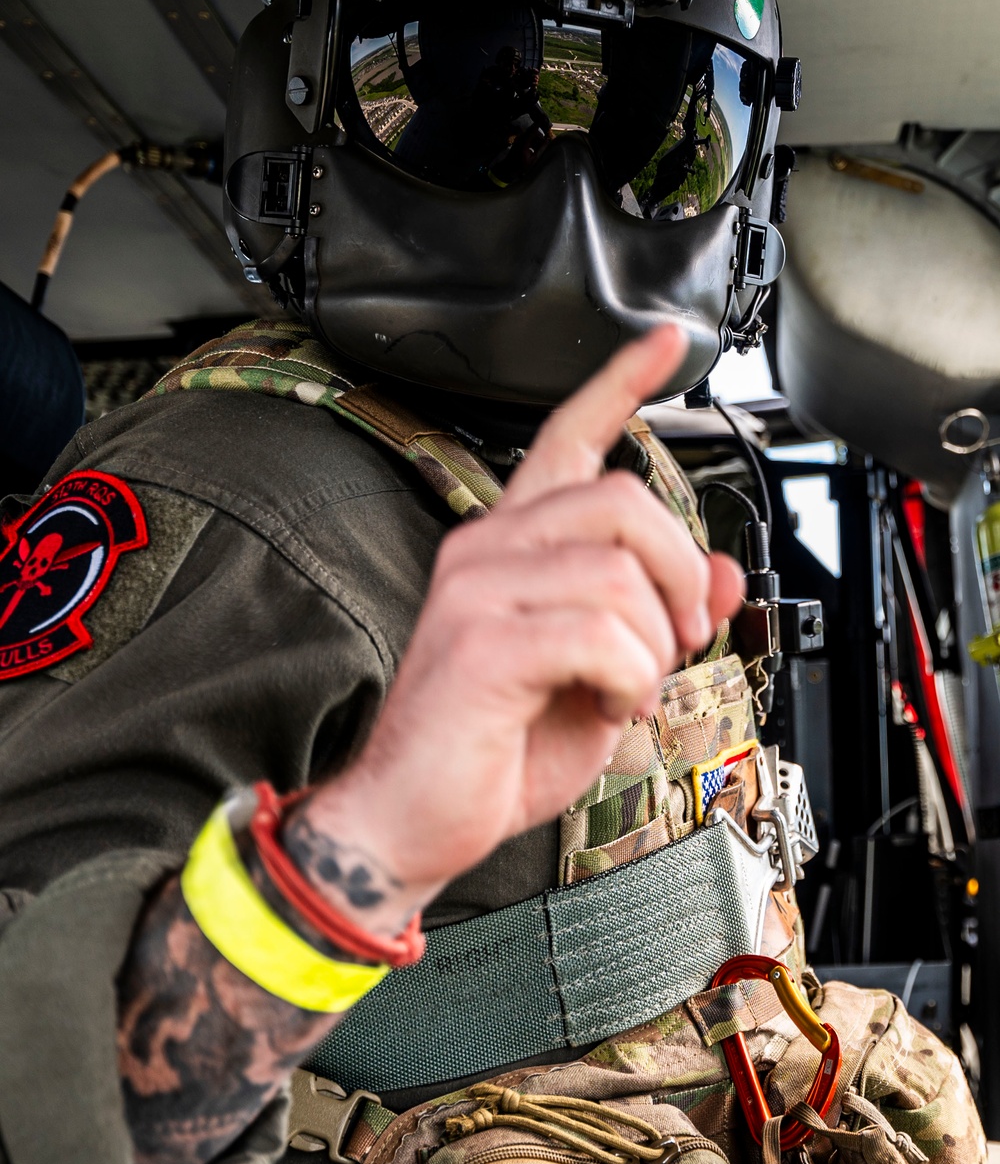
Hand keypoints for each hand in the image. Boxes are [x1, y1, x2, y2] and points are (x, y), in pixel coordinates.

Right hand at [286, 325, 744, 934]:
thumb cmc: (493, 750)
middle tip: (678, 638)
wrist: (413, 820)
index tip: (665, 342)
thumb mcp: (601, 677)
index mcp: (511, 545)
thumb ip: (656, 616)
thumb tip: (718, 572)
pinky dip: (629, 677)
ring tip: (625, 687)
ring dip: (654, 644)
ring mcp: (477, 590)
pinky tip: (604, 703)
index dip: (621, 383)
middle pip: (623, 498)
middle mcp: (487, 548)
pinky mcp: (480, 642)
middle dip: (678, 574)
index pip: (567, 436)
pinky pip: (600, 631)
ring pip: (621, 569)